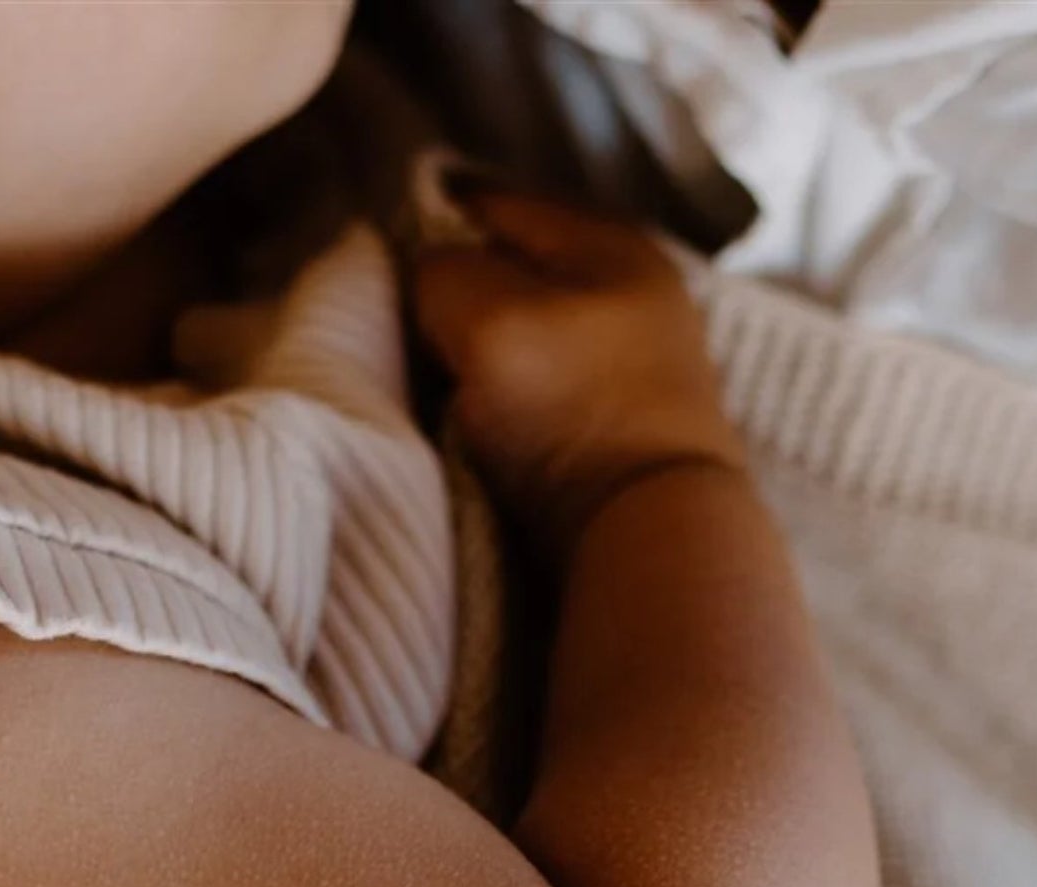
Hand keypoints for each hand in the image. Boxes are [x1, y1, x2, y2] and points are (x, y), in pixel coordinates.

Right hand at [414, 182, 743, 553]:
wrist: (651, 532)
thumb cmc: (572, 410)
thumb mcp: (486, 319)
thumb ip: (442, 275)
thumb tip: (427, 274)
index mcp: (612, 243)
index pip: (501, 203)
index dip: (437, 213)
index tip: (384, 241)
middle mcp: (638, 293)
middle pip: (523, 269)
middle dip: (466, 283)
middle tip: (407, 309)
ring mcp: (642, 365)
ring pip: (538, 329)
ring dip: (490, 344)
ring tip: (439, 365)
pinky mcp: (631, 429)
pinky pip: (553, 386)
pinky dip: (517, 390)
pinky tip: (488, 413)